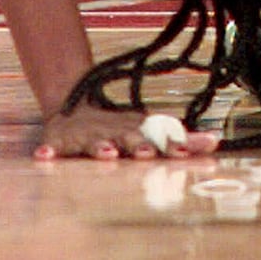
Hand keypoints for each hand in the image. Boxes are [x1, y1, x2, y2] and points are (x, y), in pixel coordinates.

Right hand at [34, 102, 219, 160]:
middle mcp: (114, 131)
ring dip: (100, 147)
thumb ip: (182, 139)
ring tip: (107, 153)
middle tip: (148, 153)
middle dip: (138, 145)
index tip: (185, 149)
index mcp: (136, 130)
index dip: (171, 143)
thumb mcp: (149, 129)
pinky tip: (44, 158)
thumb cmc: (120, 126)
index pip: (157, 136)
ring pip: (94, 143)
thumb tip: (217, 140)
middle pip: (128, 137)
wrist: (76, 102)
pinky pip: (53, 147)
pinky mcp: (61, 141)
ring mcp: (87, 135)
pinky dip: (48, 151)